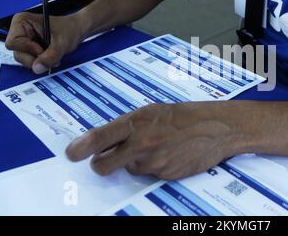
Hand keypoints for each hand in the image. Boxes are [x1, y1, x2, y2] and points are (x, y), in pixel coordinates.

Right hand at [5, 12, 84, 73]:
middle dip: (35, 58)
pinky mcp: (29, 48)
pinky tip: (50, 56)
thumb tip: (37, 68)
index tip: (43, 50)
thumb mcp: (61, 43)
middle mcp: (19, 30)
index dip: (29, 49)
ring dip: (39, 61)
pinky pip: (30, 60)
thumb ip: (50, 56)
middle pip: (18, 53)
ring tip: (52, 56)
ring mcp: (24, 40)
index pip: (13, 43)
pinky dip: (41, 62)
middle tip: (50, 56)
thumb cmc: (69, 29)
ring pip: (23, 59)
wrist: (77, 30)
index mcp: (21, 21)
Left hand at [66, 102, 251, 179]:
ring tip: (157, 147)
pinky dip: (154, 167)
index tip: (71, 154)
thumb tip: (107, 141)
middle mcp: (141, 144)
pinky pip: (149, 174)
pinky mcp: (165, 176)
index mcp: (136, 122)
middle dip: (101, 164)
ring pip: (129, 169)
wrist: (215, 128)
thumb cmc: (184, 115)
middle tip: (106, 159)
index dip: (81, 148)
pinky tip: (168, 154)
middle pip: (103, 165)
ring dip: (135, 162)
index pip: (99, 138)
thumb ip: (129, 126)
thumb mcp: (152, 112)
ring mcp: (153, 162)